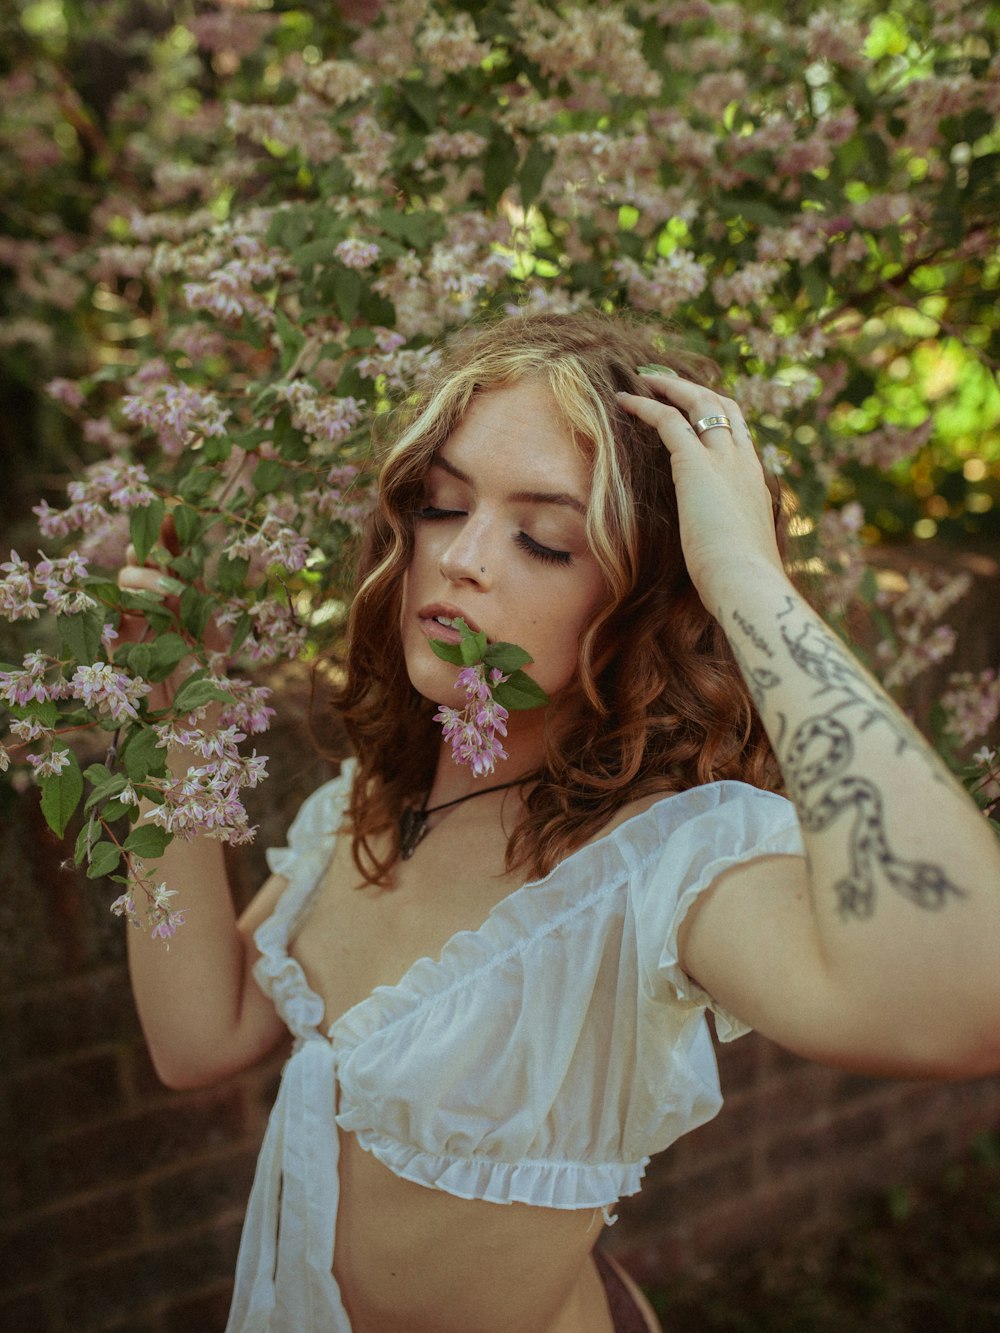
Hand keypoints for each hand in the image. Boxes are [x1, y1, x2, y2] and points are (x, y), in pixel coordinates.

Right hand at [116, 516, 227, 712]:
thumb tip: (184, 573)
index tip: (173, 508)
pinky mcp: (116, 641)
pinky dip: (122, 604)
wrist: (188, 726)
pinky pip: (109, 611)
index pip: (173, 554)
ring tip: (166, 594)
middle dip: (151, 545)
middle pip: (144, 557)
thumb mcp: (211, 640)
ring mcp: (135, 619)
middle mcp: (157, 602)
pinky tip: (141, 609)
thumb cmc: (207, 685)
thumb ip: (197, 605)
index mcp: (184, 596)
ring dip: (145, 578)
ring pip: (127, 578)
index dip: (169, 530)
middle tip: (162, 547)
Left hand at [617, 372, 783, 609]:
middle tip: (664, 381)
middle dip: (693, 388)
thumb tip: (713, 551)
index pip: (738, 432)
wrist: (746, 581)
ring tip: (643, 379)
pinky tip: (624, 401)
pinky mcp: (695, 464)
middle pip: (722, 405)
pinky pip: (667, 420)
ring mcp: (723, 458)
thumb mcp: (737, 549)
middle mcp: (743, 461)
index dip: (716, 414)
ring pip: (699, 401)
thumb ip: (727, 537)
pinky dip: (645, 406)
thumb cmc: (740, 578)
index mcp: (755, 481)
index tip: (693, 408)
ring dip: (669, 386)